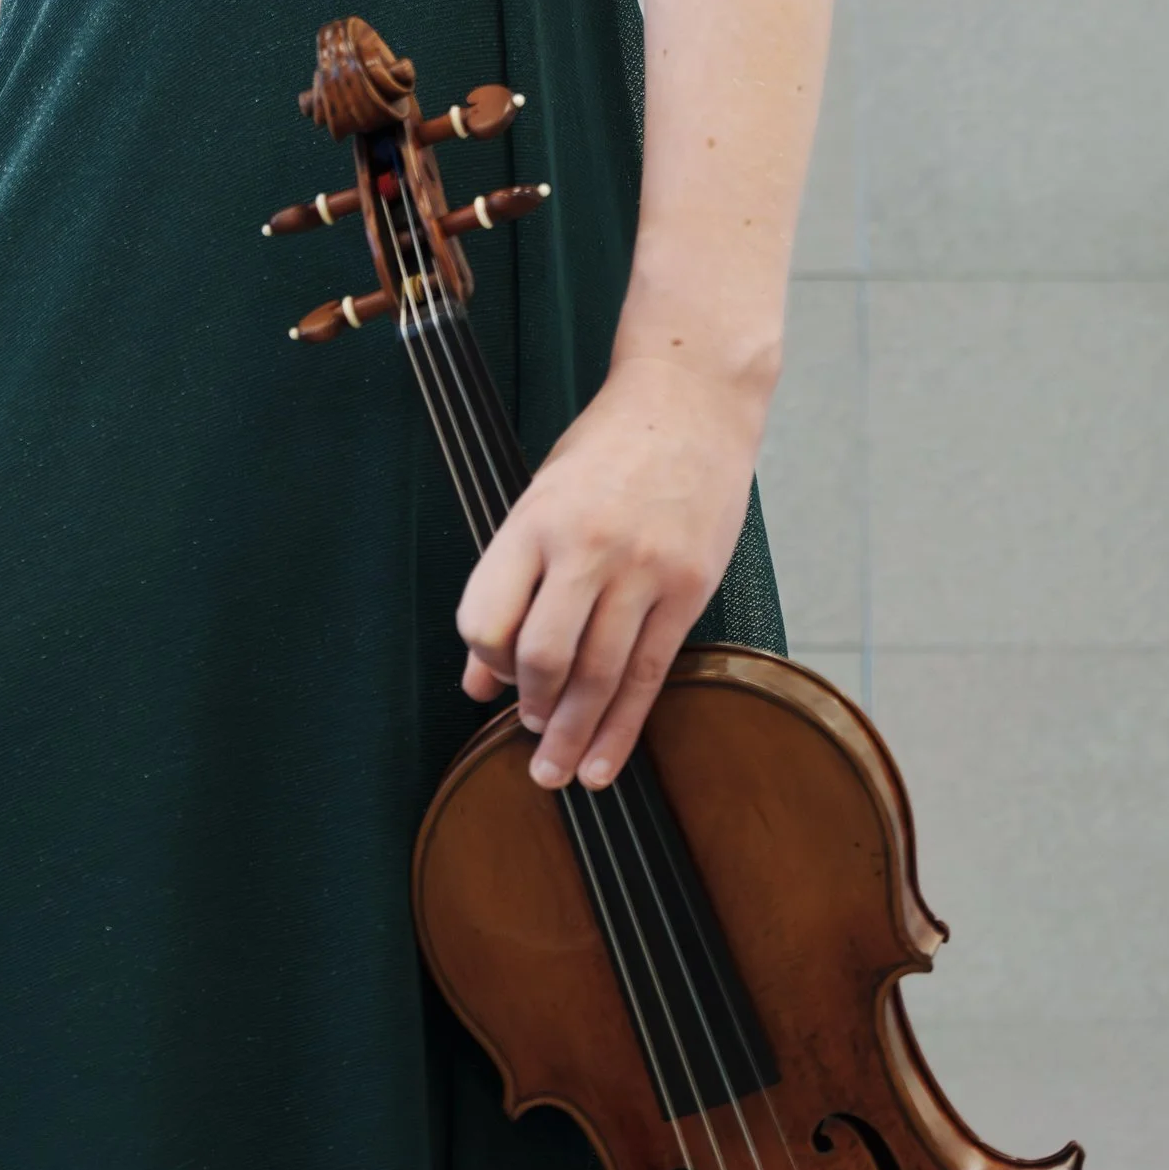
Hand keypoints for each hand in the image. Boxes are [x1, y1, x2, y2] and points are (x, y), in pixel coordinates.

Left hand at [454, 357, 758, 792]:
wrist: (691, 397)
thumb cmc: (609, 445)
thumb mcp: (541, 497)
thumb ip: (509, 584)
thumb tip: (477, 678)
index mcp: (535, 519)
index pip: (487, 617)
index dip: (485, 660)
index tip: (495, 675)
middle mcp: (587, 545)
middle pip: (542, 657)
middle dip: (530, 711)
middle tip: (529, 739)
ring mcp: (643, 568)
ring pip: (599, 676)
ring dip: (573, 734)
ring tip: (559, 771)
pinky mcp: (689, 585)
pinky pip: (650, 673)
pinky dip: (624, 726)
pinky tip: (605, 758)